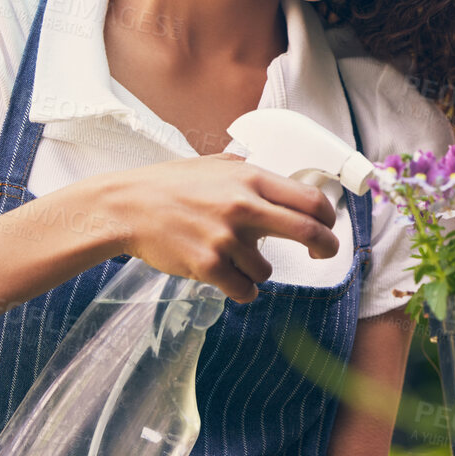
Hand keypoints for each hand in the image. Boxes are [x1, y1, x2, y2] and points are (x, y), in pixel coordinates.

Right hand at [110, 153, 338, 303]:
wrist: (126, 208)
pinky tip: (226, 277)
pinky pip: (245, 290)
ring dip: (257, 269)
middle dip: (324, 247)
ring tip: (230, 257)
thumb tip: (274, 178)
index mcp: (250, 179)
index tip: (328, 227)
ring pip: (267, 269)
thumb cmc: (168, 185)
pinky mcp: (209, 266)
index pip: (310, 199)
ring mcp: (226, 238)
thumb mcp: (212, 165)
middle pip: (308, 232)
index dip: (328, 217)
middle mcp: (243, 207)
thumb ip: (246, 171)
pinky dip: (241, 289)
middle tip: (323, 254)